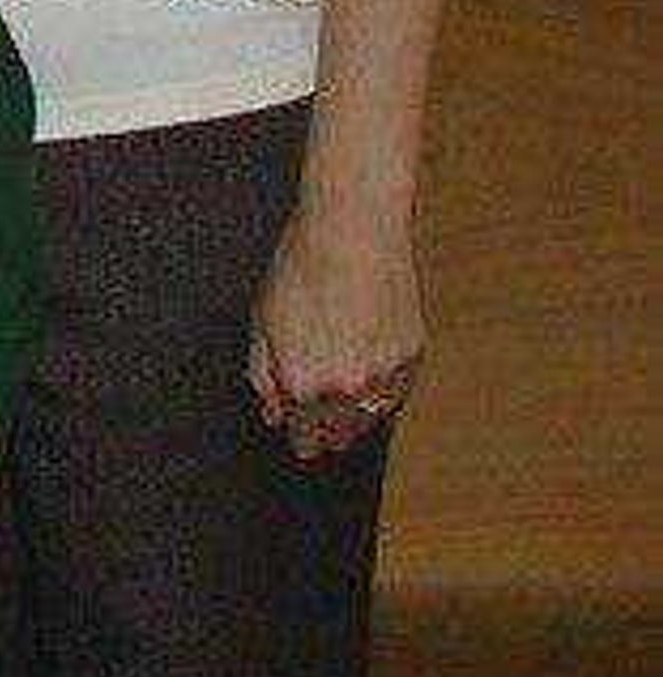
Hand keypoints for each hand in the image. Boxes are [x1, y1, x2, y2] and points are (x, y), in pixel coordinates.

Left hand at [251, 193, 423, 460]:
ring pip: (371, 416)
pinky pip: (395, 389)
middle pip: (339, 432)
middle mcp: (347, 388)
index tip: (300, 445)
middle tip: (320, 439)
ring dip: (355, 420)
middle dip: (326, 436)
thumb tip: (273, 412)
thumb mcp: (263, 320)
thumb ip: (264, 373)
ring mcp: (385, 373)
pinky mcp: (412, 355)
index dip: (300, 440)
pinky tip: (368, 389)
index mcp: (304, 382)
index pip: (304, 434)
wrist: (353, 231)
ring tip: (343, 418)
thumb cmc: (301, 267)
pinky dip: (381, 394)